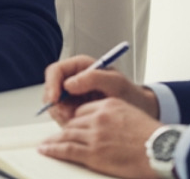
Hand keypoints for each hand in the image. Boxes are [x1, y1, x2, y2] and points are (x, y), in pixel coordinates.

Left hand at [38, 98, 163, 178]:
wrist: (161, 150)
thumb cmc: (153, 137)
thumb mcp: (132, 115)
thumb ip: (116, 117)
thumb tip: (110, 128)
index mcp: (109, 105)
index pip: (84, 111)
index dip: (76, 120)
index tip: (72, 126)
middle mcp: (99, 117)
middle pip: (73, 123)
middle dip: (65, 131)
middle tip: (55, 137)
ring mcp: (95, 135)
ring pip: (67, 135)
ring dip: (54, 140)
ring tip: (45, 145)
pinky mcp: (93, 153)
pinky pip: (67, 149)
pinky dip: (53, 149)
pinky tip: (46, 150)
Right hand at [41, 55, 157, 124]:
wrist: (138, 111)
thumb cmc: (129, 93)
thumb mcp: (115, 82)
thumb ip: (93, 78)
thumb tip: (69, 84)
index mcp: (81, 66)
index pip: (55, 71)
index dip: (51, 84)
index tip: (55, 98)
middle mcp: (74, 79)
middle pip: (51, 89)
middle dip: (56, 103)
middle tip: (68, 115)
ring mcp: (72, 96)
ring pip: (54, 105)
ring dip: (62, 114)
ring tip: (79, 120)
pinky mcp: (74, 110)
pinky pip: (62, 116)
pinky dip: (67, 122)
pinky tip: (81, 124)